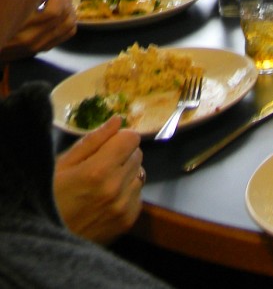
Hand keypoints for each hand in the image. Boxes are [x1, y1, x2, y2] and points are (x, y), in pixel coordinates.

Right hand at [0, 0, 76, 60]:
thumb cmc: (0, 24)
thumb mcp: (7, 9)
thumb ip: (25, 1)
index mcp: (20, 28)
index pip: (53, 13)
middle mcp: (32, 39)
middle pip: (63, 16)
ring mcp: (39, 46)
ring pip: (69, 25)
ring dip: (70, 9)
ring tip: (63, 0)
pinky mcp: (44, 48)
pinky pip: (68, 33)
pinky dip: (70, 20)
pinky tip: (64, 12)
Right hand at [54, 118, 144, 244]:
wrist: (44, 241)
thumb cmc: (48, 198)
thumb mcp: (61, 165)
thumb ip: (92, 141)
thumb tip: (118, 120)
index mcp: (98, 171)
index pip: (132, 138)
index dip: (119, 139)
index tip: (107, 146)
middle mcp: (116, 188)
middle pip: (137, 154)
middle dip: (122, 155)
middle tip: (99, 167)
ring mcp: (124, 206)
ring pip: (140, 174)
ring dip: (126, 175)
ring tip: (101, 186)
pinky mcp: (128, 221)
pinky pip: (138, 195)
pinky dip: (127, 194)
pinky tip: (105, 201)